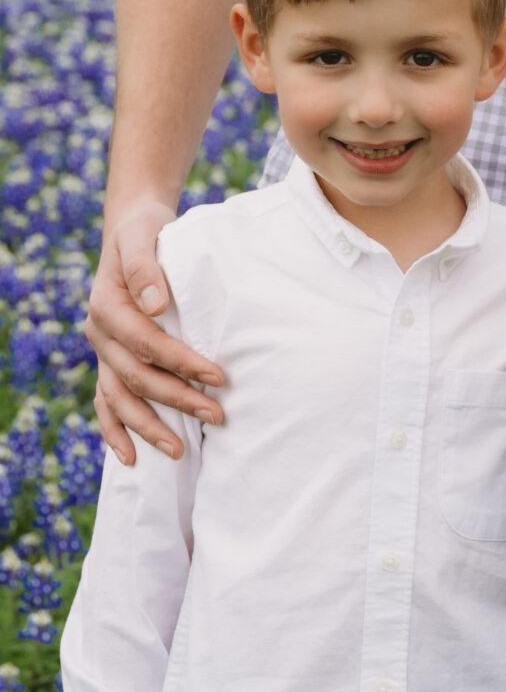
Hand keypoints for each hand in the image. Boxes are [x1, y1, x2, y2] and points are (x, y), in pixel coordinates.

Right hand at [85, 198, 225, 465]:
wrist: (132, 232)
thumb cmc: (147, 233)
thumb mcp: (144, 236)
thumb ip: (145, 267)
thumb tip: (155, 304)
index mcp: (107, 306)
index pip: (146, 343)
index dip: (181, 362)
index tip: (219, 377)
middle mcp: (99, 334)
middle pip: (137, 377)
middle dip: (177, 400)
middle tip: (217, 416)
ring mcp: (102, 352)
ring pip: (119, 398)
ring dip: (148, 427)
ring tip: (179, 451)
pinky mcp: (110, 361)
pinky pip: (106, 403)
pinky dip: (116, 431)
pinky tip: (132, 458)